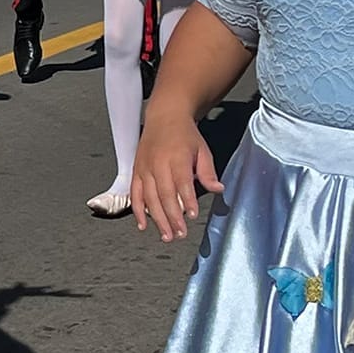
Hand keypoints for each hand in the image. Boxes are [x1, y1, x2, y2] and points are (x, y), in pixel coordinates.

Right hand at [132, 110, 220, 242]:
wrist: (164, 117)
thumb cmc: (184, 135)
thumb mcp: (202, 149)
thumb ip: (208, 172)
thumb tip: (218, 189)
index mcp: (177, 156)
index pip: (182, 182)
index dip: (187, 200)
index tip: (192, 216)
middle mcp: (158, 163)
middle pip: (164, 194)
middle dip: (173, 216)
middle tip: (180, 233)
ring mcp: (145, 168)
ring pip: (149, 198)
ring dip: (158, 219)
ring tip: (167, 235)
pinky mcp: (136, 171)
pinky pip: (135, 194)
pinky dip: (138, 211)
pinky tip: (144, 225)